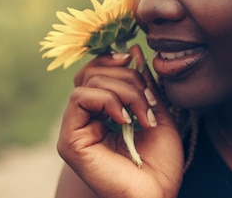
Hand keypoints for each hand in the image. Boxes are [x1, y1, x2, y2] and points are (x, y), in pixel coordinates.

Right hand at [57, 45, 183, 197]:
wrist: (159, 194)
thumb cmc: (160, 162)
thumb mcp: (156, 111)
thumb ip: (144, 83)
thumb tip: (133, 48)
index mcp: (103, 110)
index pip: (96, 69)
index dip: (113, 59)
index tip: (135, 60)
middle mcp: (85, 118)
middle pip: (94, 71)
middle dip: (129, 79)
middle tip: (151, 103)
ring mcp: (75, 129)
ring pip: (89, 81)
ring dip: (124, 91)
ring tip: (143, 116)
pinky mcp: (70, 140)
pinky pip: (80, 99)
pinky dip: (107, 100)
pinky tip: (125, 120)